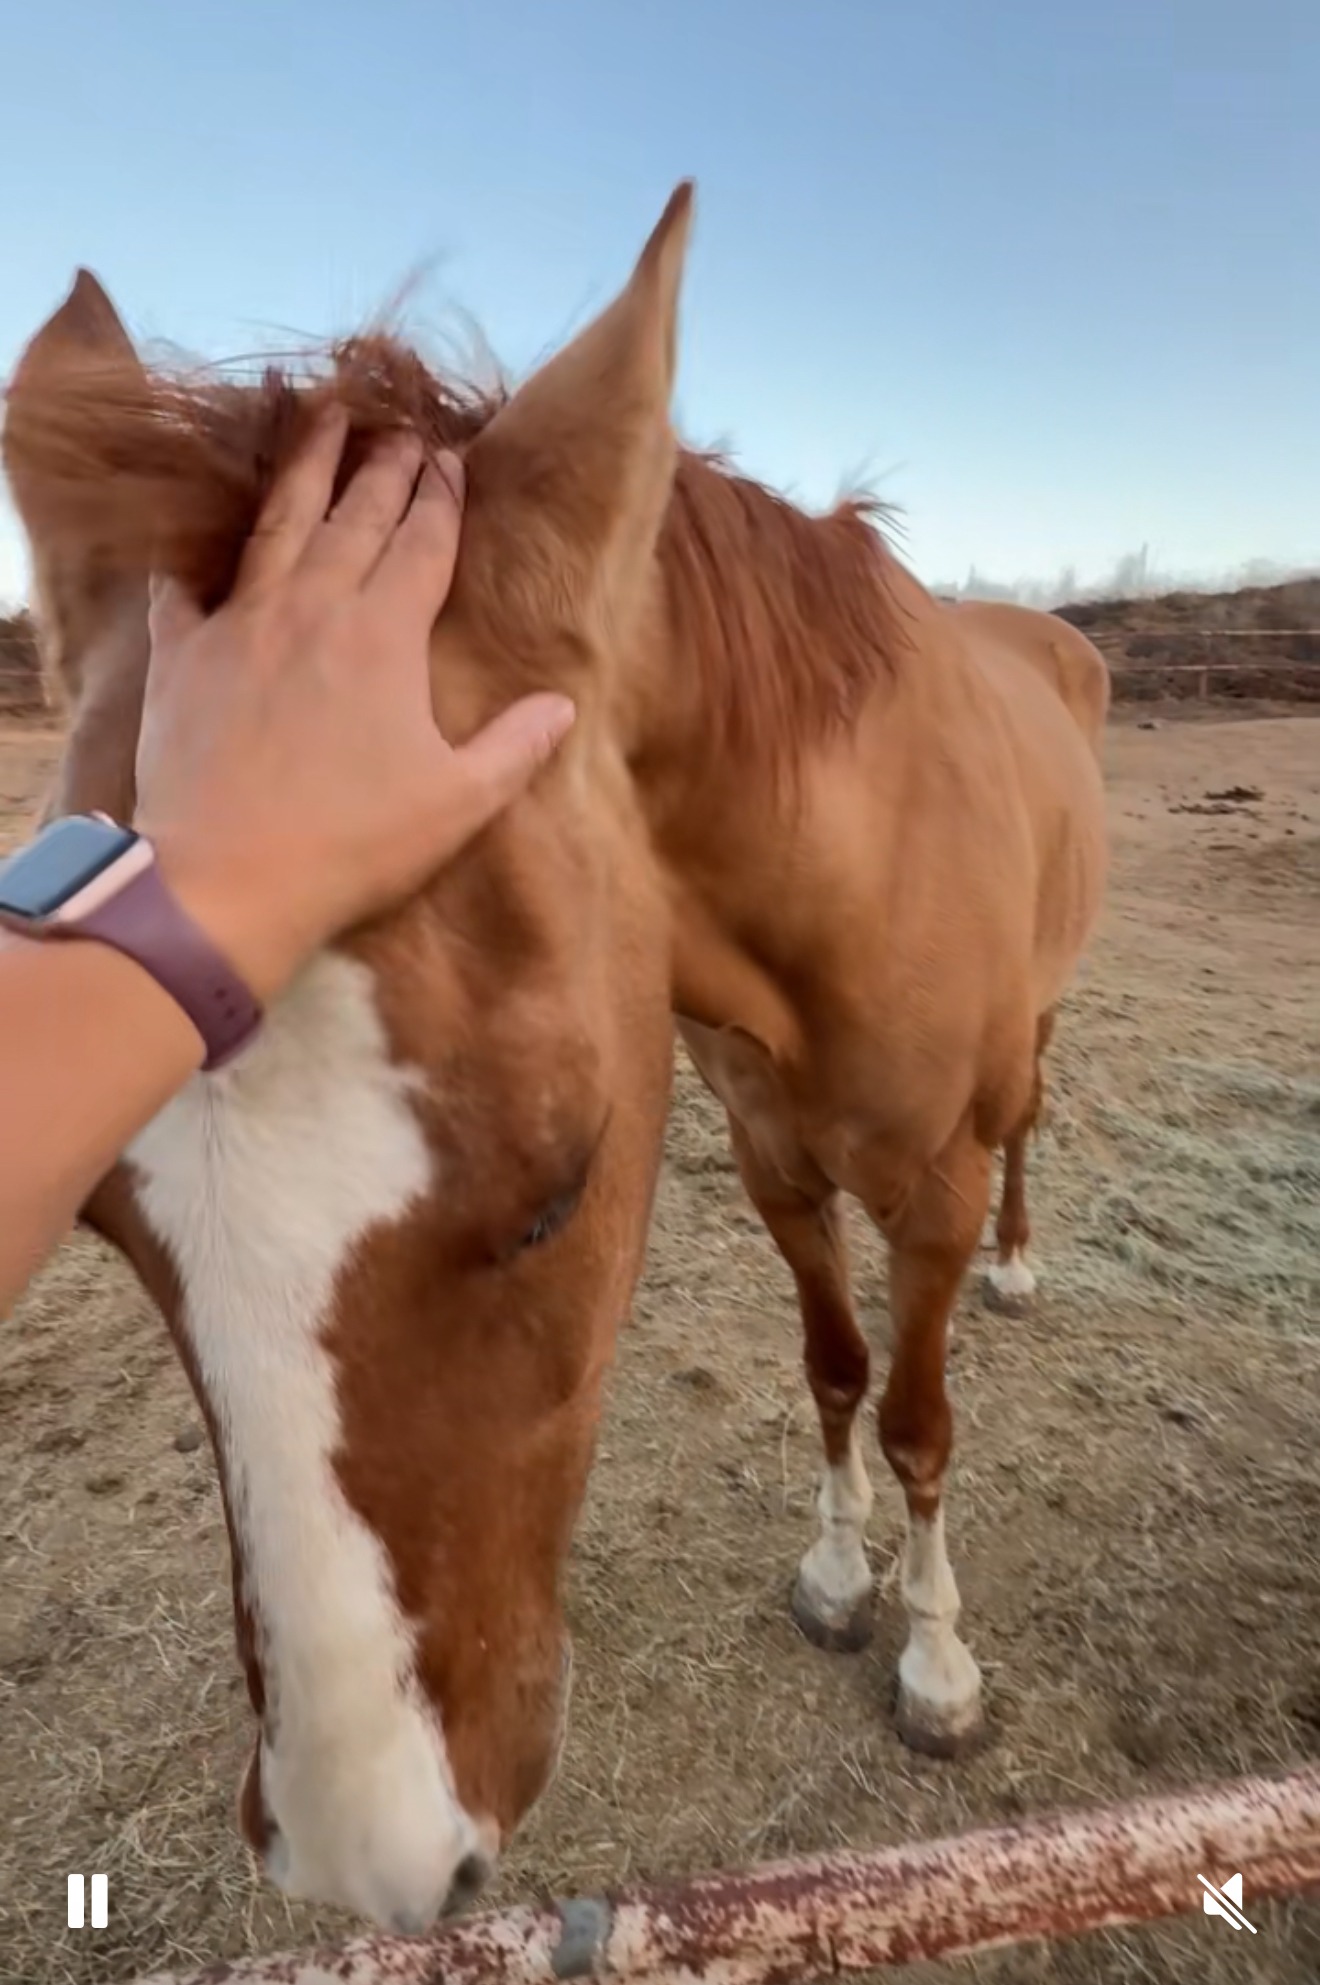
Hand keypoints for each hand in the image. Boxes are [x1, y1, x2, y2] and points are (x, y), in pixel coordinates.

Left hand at [133, 406, 573, 1002]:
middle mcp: (314, 607)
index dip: (441, 497)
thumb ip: (515, 747)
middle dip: (384, 466)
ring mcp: (241, 622)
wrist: (227, 879)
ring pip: (278, 523)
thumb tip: (564, 704)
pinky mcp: (182, 653)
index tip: (451, 455)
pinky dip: (193, 551)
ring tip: (321, 414)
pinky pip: (184, 583)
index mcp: (386, 634)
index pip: (423, 543)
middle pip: (356, 516)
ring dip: (304, 465)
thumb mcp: (458, 804)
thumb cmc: (354, 845)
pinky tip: (197, 529)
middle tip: (399, 426)